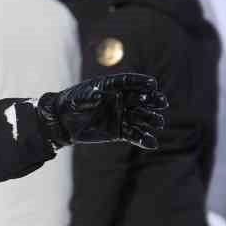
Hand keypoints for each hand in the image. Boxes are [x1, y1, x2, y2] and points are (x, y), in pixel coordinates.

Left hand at [37, 73, 167, 149]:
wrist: (64, 122)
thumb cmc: (70, 103)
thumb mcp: (76, 99)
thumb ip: (88, 98)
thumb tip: (99, 97)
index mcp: (111, 86)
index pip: (129, 82)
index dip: (141, 82)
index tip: (152, 84)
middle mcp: (120, 99)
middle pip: (140, 98)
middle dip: (151, 100)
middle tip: (161, 102)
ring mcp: (121, 115)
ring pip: (140, 117)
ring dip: (150, 119)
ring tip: (158, 122)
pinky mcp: (119, 131)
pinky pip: (134, 134)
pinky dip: (143, 139)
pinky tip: (152, 143)